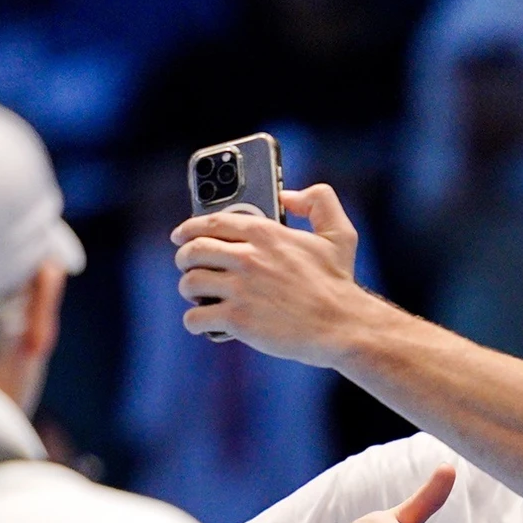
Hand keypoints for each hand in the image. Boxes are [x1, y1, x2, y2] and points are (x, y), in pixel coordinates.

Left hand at [172, 184, 390, 365]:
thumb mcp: (338, 232)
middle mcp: (248, 257)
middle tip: (187, 266)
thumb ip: (318, 200)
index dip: (189, 228)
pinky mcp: (237, 320)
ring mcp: (240, 289)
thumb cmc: (339, 283)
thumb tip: (288, 195)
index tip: (180, 235)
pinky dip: (194, 321)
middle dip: (184, 258)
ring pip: (190, 282)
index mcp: (266, 233)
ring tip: (196, 296)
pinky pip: (196, 317)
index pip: (213, 222)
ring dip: (188, 289)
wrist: (342, 326)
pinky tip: (201, 323)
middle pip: (194, 250)